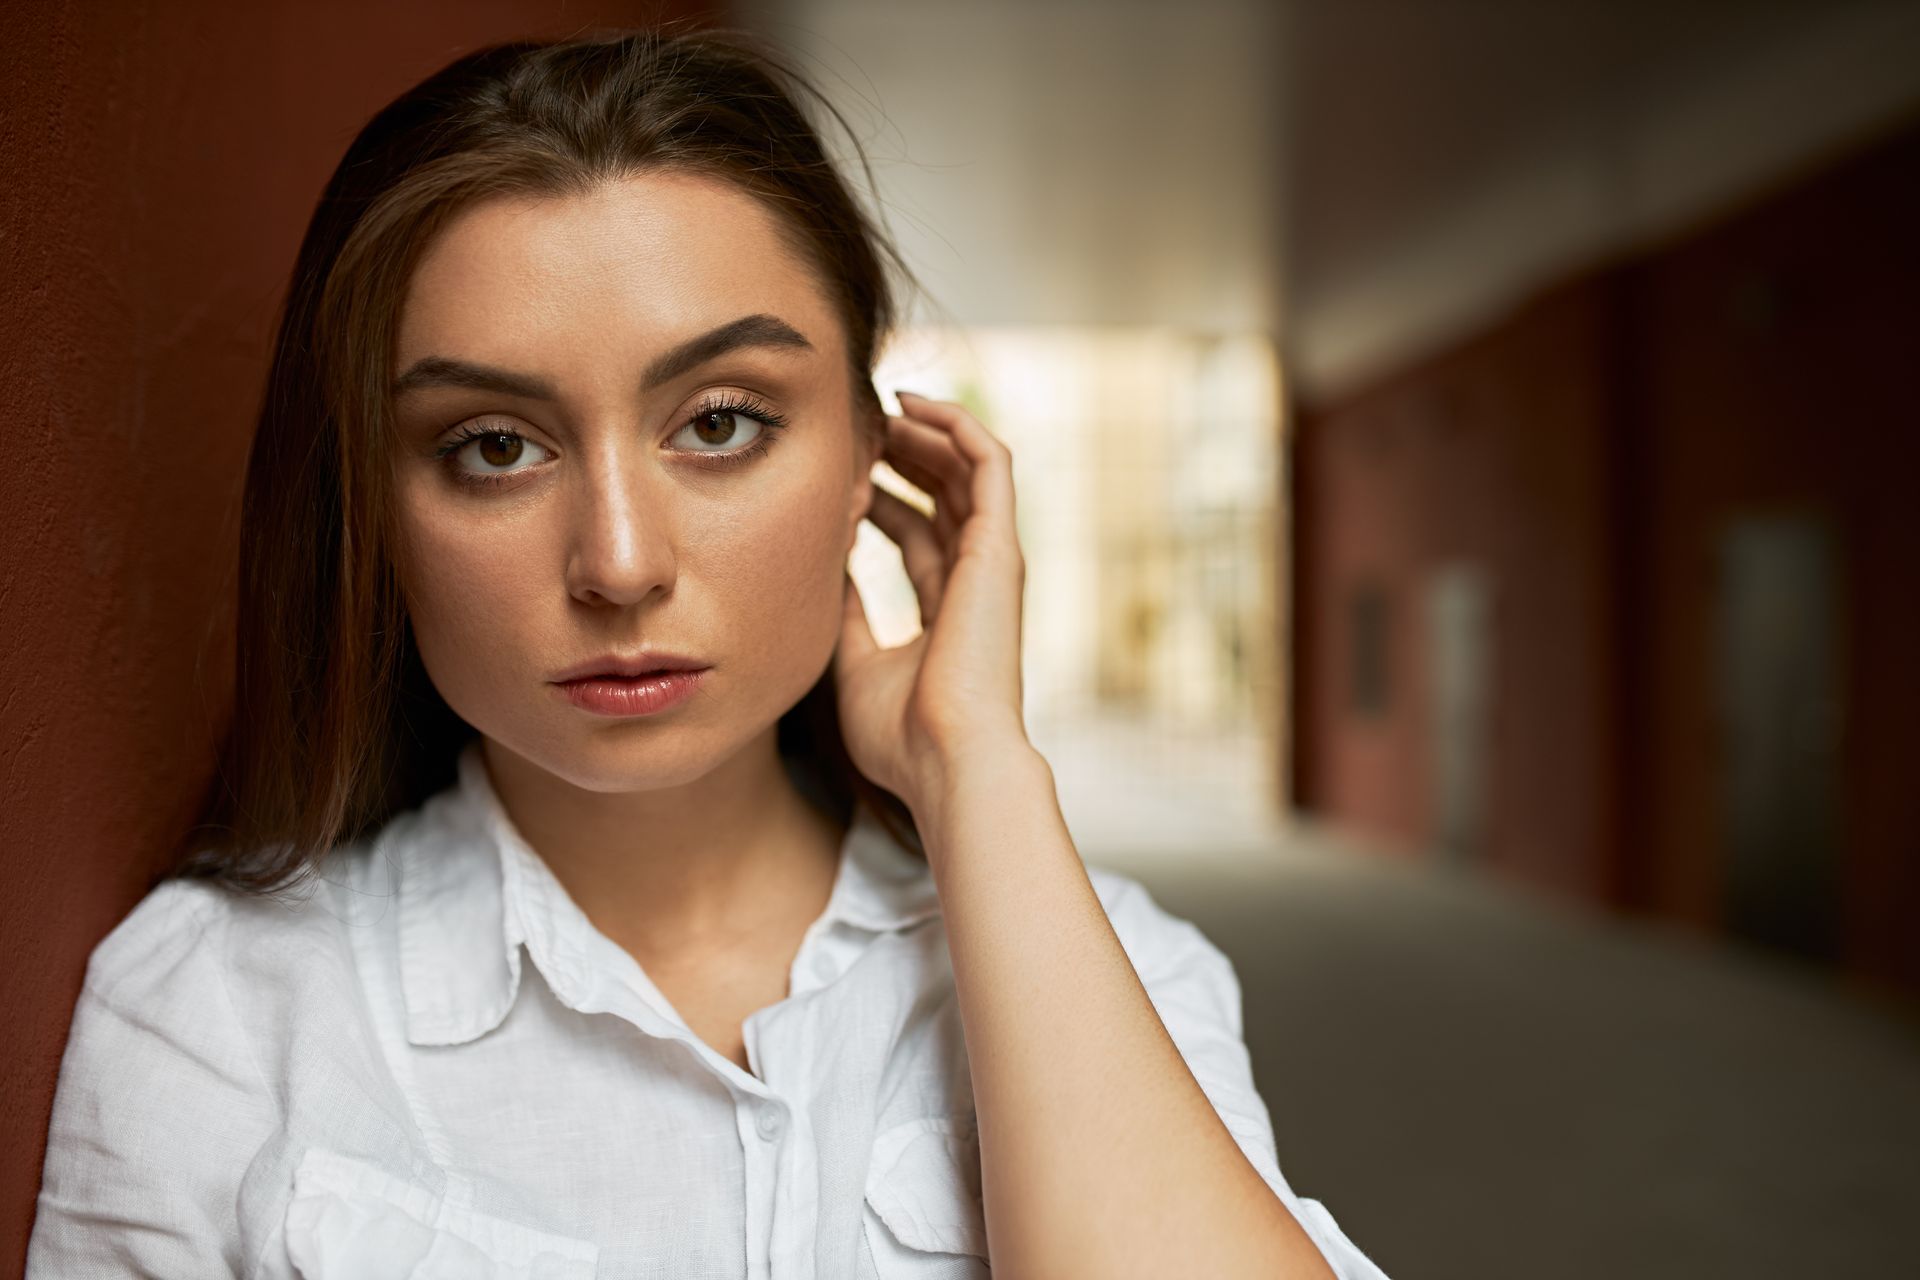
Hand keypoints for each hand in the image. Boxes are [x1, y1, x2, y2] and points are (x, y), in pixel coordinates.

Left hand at [833, 391, 1030, 817]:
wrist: (947, 761)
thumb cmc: (904, 736)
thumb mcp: (856, 665)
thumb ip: (848, 616)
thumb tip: (826, 572)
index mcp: (947, 610)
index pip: (920, 535)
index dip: (883, 497)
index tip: (838, 476)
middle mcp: (976, 580)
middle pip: (945, 495)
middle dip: (904, 454)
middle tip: (858, 425)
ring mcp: (992, 561)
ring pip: (967, 469)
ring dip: (927, 431)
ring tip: (881, 405)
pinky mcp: (1000, 546)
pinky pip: (990, 462)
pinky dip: (957, 427)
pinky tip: (912, 406)